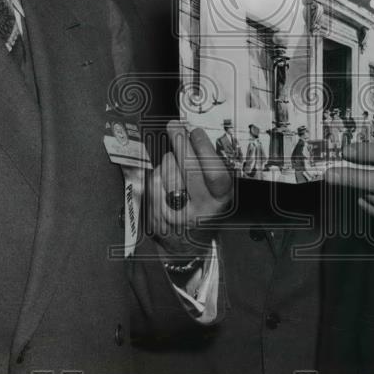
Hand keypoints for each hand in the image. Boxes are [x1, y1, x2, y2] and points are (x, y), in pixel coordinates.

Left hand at [147, 119, 233, 256]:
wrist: (186, 246)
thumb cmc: (203, 212)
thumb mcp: (217, 193)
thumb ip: (211, 167)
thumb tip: (195, 134)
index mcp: (220, 201)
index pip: (215, 173)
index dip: (204, 149)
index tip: (196, 132)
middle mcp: (199, 211)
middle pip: (188, 169)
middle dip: (180, 142)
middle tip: (175, 126)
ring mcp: (176, 214)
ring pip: (167, 172)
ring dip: (169, 160)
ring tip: (176, 165)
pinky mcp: (155, 214)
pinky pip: (153, 182)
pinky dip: (157, 175)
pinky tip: (165, 180)